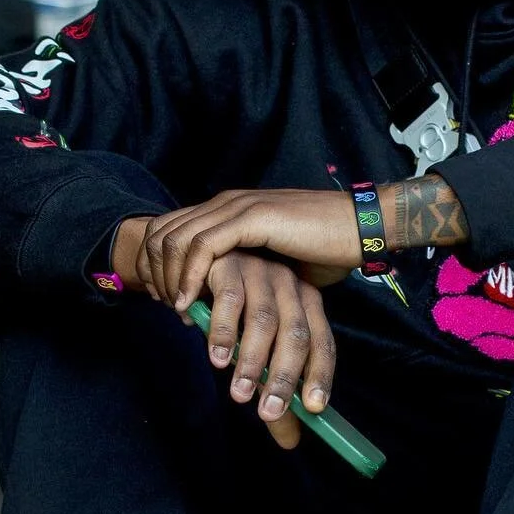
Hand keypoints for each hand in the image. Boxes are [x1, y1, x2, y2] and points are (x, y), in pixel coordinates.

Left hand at [138, 189, 359, 309]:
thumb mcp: (274, 261)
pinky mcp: (252, 218)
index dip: (156, 264)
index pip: (169, 228)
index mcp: (228, 208)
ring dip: (167, 279)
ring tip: (175, 310)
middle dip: (153, 273)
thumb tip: (229, 302)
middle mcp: (226, 202)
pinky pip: (201, 246)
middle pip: (161, 231)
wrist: (361, 227)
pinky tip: (188, 303)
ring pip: (175, 239)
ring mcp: (237, 207)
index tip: (165, 300)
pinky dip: (188, 276)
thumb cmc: (326, 248)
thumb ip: (247, 270)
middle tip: (163, 308)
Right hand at [200, 253, 335, 448]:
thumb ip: (272, 392)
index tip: (313, 408)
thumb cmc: (233, 316)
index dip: (319, 375)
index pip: (322, 341)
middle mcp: (288, 286)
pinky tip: (215, 356)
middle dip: (282, 376)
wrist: (194, 271)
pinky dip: (221, 331)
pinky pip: (227, 299)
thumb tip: (290, 442)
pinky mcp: (227, 264)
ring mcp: (259, 271)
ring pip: (262, 319)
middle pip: (294, 333)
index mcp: (306, 304)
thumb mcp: (255, 354)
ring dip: (250, 360)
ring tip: (237, 391)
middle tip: (267, 411)